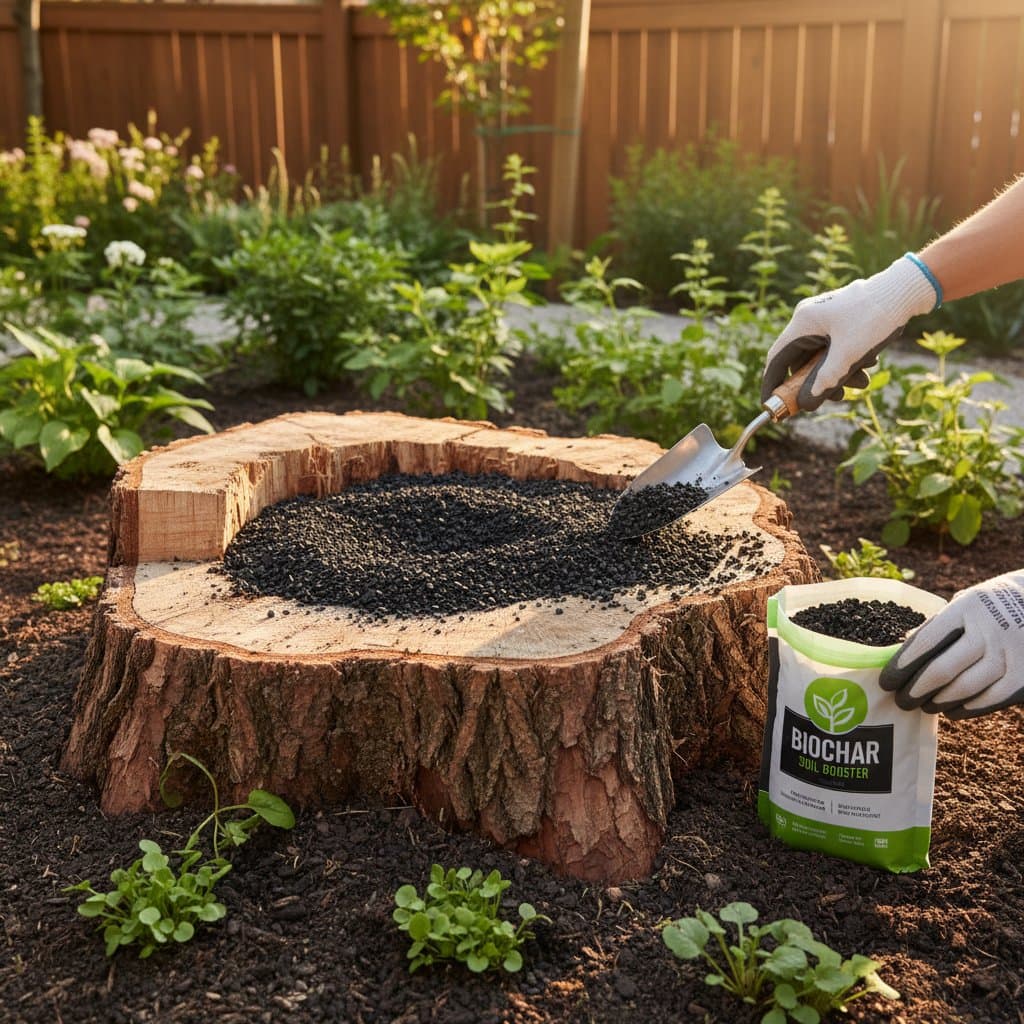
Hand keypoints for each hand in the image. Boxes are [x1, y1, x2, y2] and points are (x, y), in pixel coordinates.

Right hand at [761, 255, 937, 410]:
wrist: (907, 289)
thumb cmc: (875, 317)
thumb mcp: (849, 355)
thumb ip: (825, 380)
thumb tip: (805, 404)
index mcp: (803, 323)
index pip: (777, 359)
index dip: (772, 384)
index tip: (771, 405)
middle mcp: (810, 318)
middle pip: (801, 361)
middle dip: (818, 382)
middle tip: (837, 397)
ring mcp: (826, 317)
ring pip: (821, 356)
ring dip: (838, 374)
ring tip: (862, 382)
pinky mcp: (841, 319)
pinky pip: (834, 347)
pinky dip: (847, 361)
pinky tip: (868, 364)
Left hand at [879, 571, 1023, 718]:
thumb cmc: (988, 609)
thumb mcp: (963, 605)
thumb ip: (937, 627)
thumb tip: (900, 652)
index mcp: (966, 608)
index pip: (926, 641)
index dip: (902, 665)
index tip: (886, 681)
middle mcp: (989, 631)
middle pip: (942, 670)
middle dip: (915, 690)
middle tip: (900, 700)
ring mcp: (1010, 654)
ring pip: (964, 688)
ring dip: (938, 702)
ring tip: (923, 705)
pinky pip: (990, 700)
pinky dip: (966, 708)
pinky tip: (951, 710)